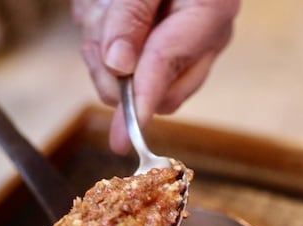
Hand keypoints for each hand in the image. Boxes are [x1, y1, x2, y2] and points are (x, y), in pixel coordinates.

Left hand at [72, 0, 239, 152]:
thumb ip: (132, 14)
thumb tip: (118, 65)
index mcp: (208, 15)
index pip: (168, 66)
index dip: (141, 101)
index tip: (123, 136)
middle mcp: (202, 41)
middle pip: (157, 93)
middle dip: (115, 76)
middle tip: (94, 41)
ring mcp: (185, 50)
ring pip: (135, 84)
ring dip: (104, 52)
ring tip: (104, 7)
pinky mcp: (162, 53)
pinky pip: (126, 70)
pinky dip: (105, 43)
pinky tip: (108, 11)